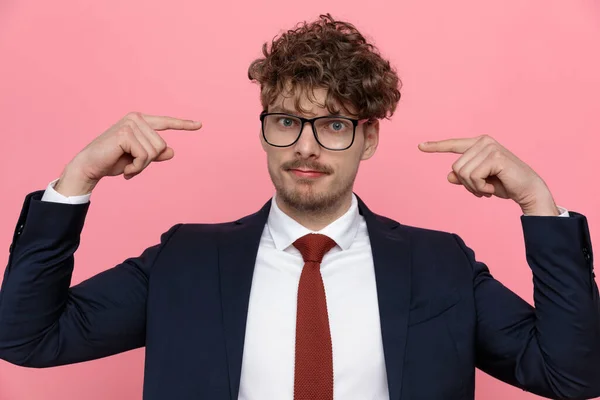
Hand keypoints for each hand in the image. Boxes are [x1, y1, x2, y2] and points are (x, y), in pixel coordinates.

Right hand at [54, 112, 201, 195]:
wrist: (90, 167)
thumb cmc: (113, 161)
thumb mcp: (138, 158)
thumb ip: (154, 154)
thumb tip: (172, 151)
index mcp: (139, 121)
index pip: (166, 122)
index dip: (183, 125)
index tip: (199, 125)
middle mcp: (135, 118)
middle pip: (161, 145)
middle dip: (148, 161)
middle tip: (131, 165)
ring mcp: (130, 124)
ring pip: (155, 151)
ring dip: (142, 165)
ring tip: (127, 166)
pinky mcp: (125, 133)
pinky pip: (145, 157)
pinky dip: (137, 168)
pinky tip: (125, 169)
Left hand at [418, 135, 559, 215]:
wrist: (528, 191)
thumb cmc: (504, 185)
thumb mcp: (479, 182)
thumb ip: (464, 177)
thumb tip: (449, 176)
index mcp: (479, 144)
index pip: (453, 145)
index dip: (436, 146)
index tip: (420, 146)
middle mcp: (484, 141)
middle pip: (456, 167)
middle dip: (466, 183)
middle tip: (483, 188)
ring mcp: (489, 147)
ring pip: (462, 173)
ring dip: (474, 187)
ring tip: (488, 188)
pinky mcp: (495, 156)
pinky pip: (473, 177)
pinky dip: (480, 188)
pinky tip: (493, 188)